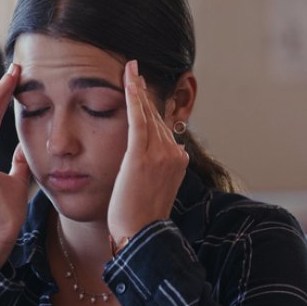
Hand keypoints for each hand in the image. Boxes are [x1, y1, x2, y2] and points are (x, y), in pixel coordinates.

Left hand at [106, 60, 189, 245]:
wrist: (140, 236)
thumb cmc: (140, 219)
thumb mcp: (154, 189)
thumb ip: (155, 169)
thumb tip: (153, 159)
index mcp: (178, 161)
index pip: (162, 128)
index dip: (151, 107)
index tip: (142, 89)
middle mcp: (174, 154)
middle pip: (156, 117)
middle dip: (144, 94)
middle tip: (133, 70)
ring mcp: (160, 154)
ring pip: (148, 115)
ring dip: (138, 90)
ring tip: (130, 70)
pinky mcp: (141, 156)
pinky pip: (138, 119)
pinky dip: (134, 97)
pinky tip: (128, 80)